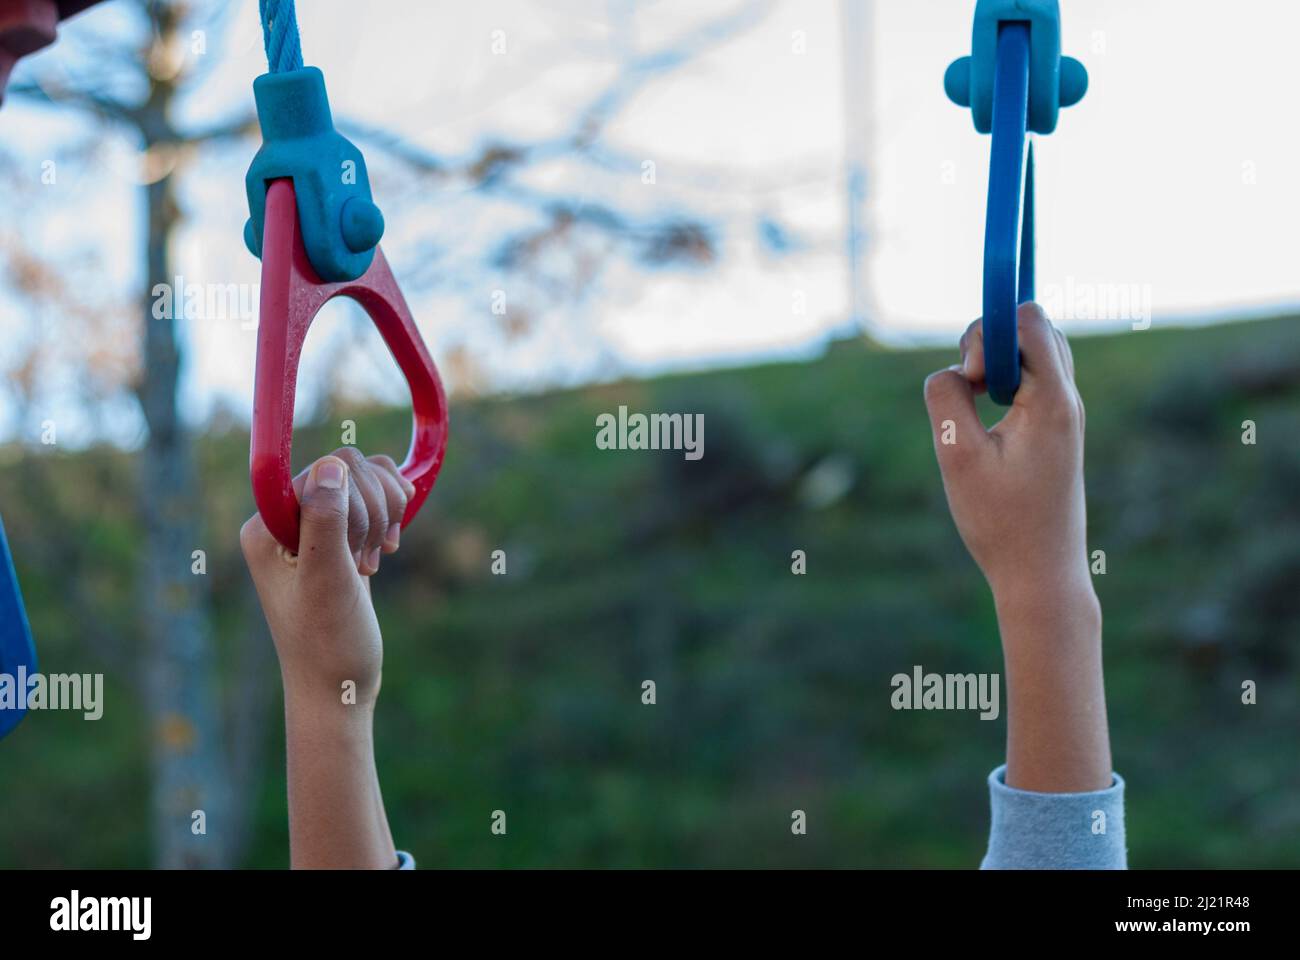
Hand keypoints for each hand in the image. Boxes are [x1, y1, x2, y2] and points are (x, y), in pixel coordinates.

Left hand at [240, 448, 413, 707]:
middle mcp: (282, 519)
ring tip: (375, 557)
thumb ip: (326, 520)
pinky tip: (389, 546)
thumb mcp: (327, 580)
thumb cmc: (328, 643)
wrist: (340, 686)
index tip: (355, 557)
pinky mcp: (339, 535)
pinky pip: (372, 494)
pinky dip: (391, 512)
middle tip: (365, 564)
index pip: (322, 472)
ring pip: (364, 478)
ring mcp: (312, 526)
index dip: (353, 506)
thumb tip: (333, 465)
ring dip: (384, 512)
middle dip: (372, 512)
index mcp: (264, 526)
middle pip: (347, 470)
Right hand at [923, 303, 1110, 791]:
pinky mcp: (1055, 433)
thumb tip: (952, 370)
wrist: (1041, 575)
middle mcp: (1066, 401)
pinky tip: (984, 421)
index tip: (969, 377)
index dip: (988, 331)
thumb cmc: (1000, 522)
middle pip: (1033, 328)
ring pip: (1033, 354)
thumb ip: (946, 398)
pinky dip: (1003, 385)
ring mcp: (1064, 417)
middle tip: (966, 387)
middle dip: (990, 341)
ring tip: (971, 402)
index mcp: (1052, 401)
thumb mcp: (957, 456)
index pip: (1029, 320)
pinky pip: (1031, 382)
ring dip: (996, 363)